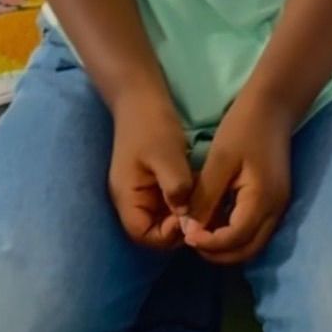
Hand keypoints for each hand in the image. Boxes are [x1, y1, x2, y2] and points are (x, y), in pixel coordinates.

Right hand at [108, 90, 194, 251]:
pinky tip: (199, 186)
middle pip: (154, 230)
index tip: (189, 217)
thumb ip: (175, 187)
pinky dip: (183, 199)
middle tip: (202, 210)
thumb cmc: (151, 124)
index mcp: (127, 197)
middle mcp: (131, 199)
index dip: (166, 235)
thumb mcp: (166, 155)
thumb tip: (187, 216)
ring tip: (203, 199)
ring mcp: (142, 190)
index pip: (143, 235)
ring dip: (183, 212)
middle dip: (178, 225)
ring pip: (163, 216)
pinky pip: (168, 201)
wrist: (141, 96)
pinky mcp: (153, 181)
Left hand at [183, 90, 292, 266]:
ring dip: (226, 244)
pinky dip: (234, 231)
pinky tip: (214, 218)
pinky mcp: (274, 199)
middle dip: (217, 252)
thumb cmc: (243, 127)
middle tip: (190, 239)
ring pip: (252, 242)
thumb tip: (189, 230)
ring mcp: (277, 206)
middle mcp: (275, 210)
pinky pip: (254, 227)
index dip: (209, 243)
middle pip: (247, 250)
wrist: (273, 104)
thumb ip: (205, 198)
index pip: (235, 239)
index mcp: (262, 200)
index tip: (185, 236)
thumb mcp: (219, 161)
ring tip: (199, 230)